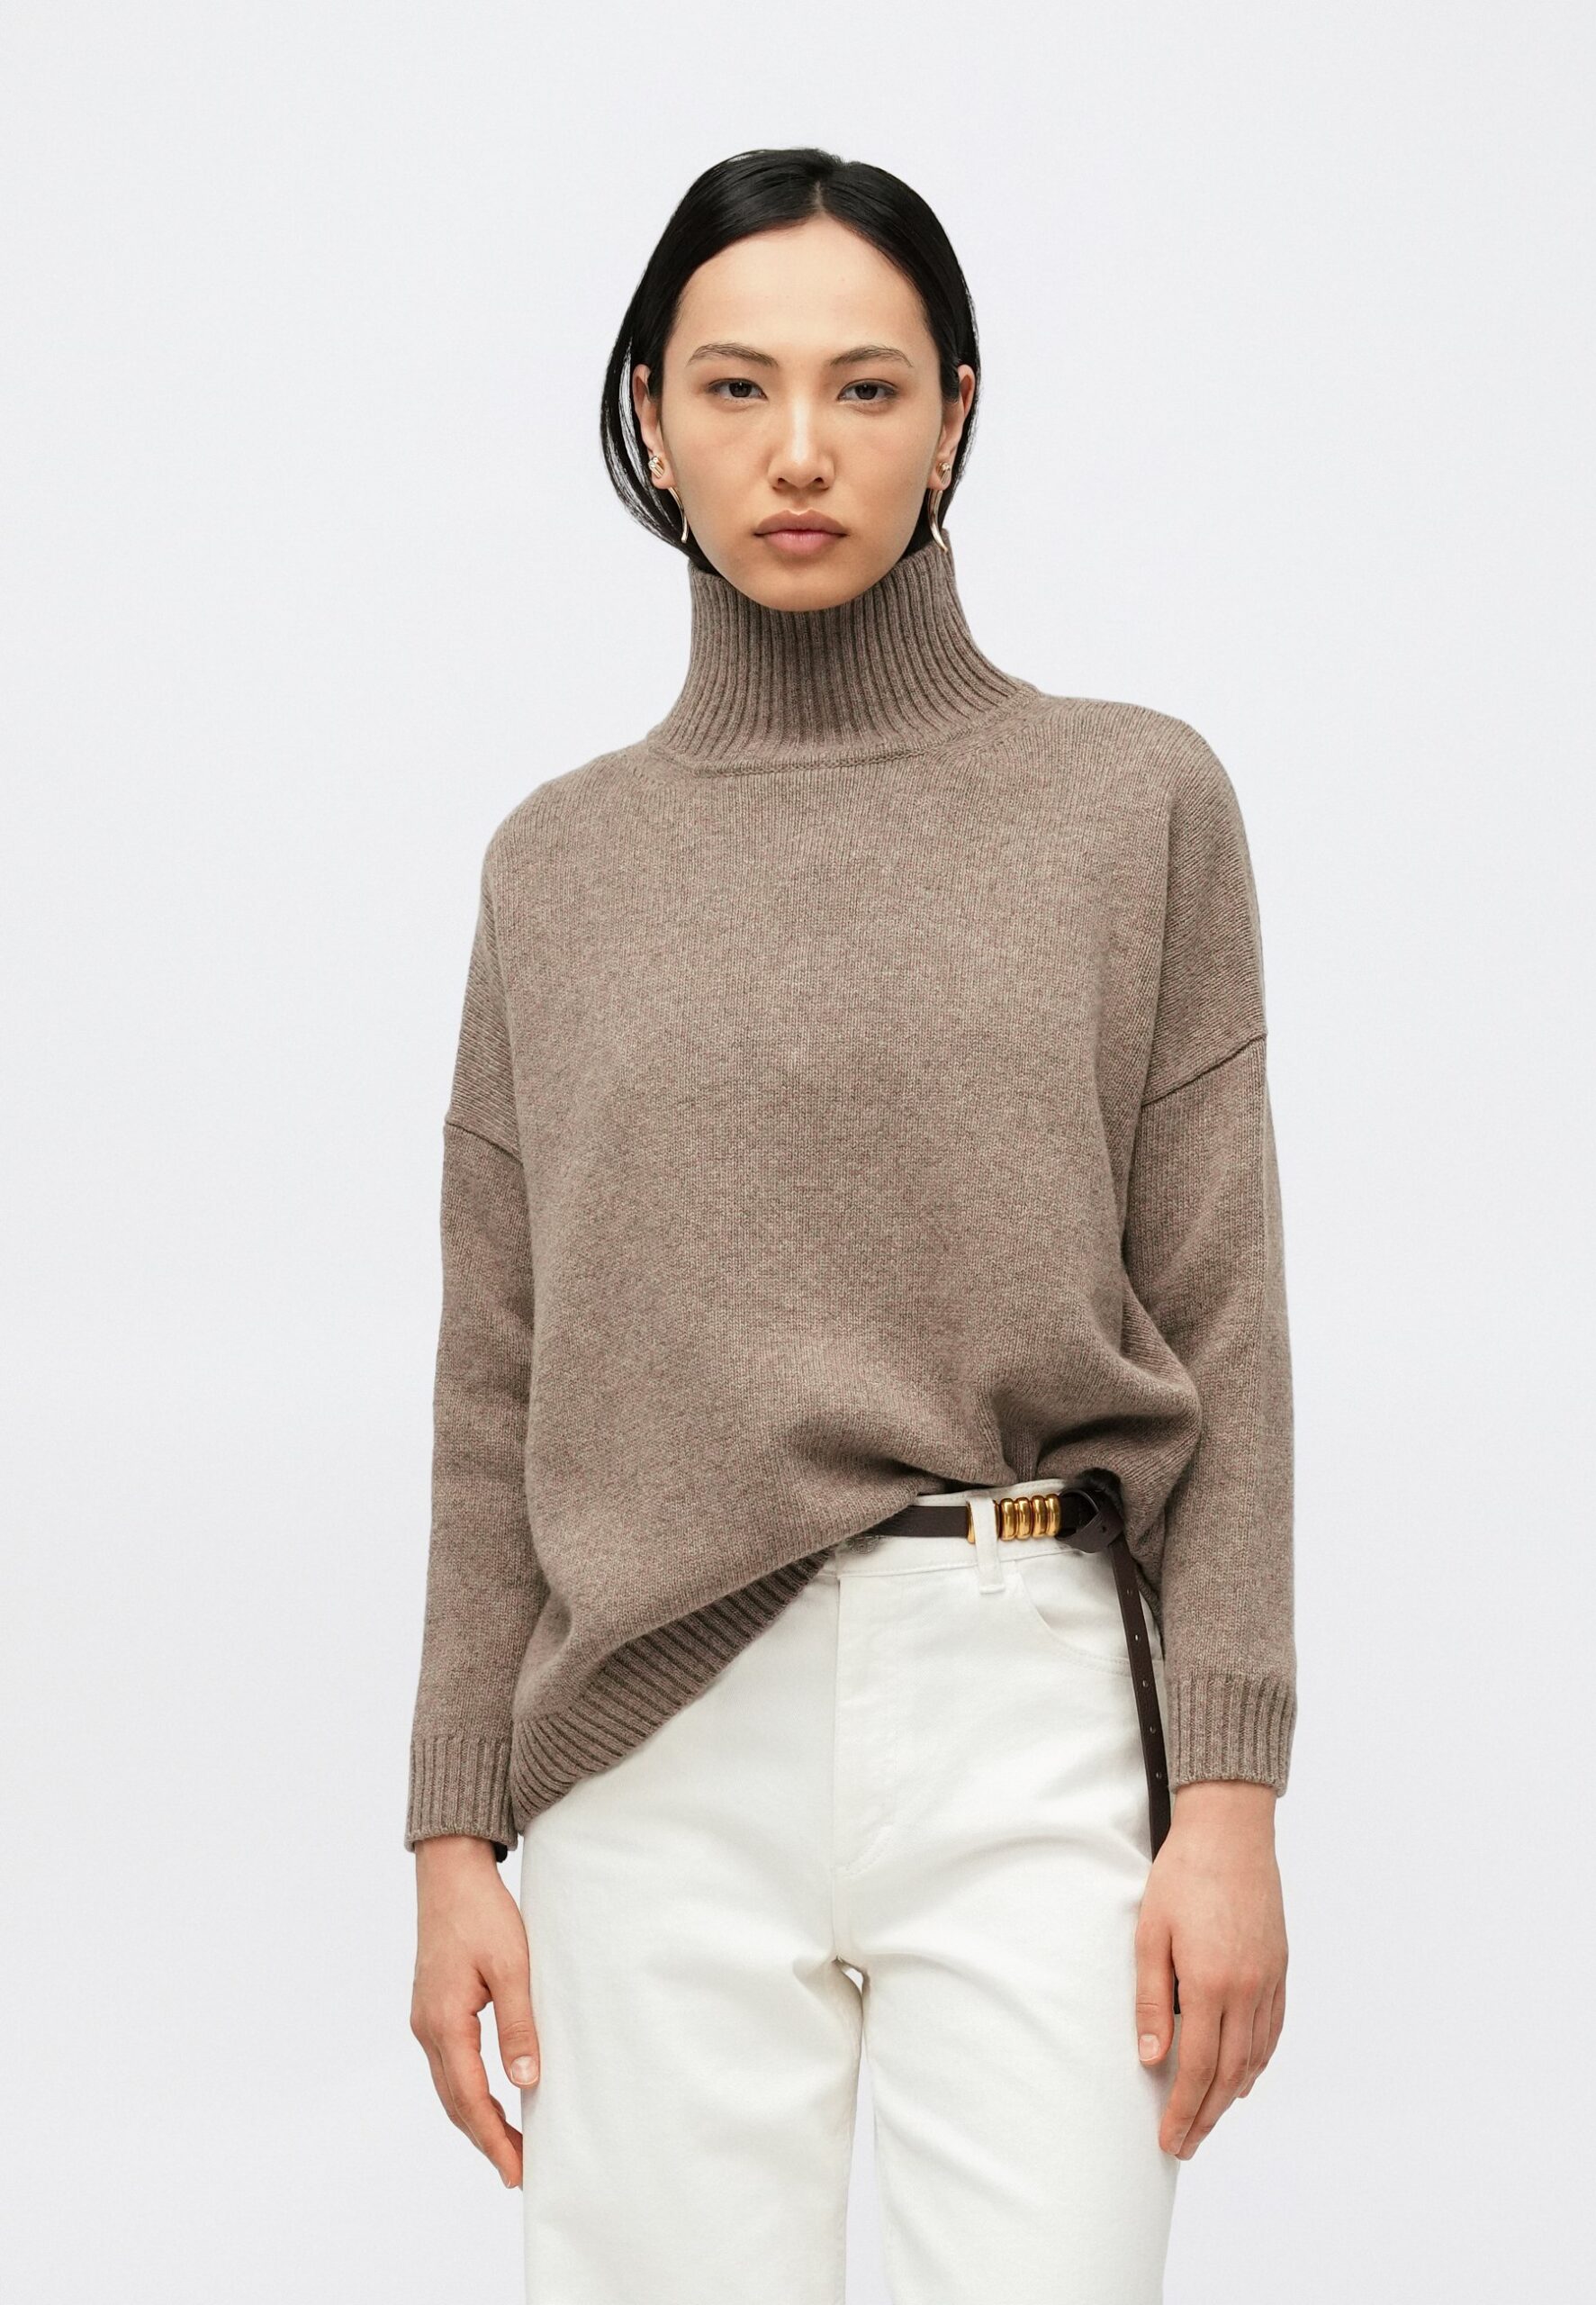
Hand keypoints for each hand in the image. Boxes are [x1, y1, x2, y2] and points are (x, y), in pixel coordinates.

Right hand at [410, 1836, 540, 2187]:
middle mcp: (427, 2027)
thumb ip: (518, 2025)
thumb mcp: (512, 1967)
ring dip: (476, 2118)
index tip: (516, 2170)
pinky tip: (491, 2097)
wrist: (450, 1874)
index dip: (494, 2138)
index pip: (470, 2098)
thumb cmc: (483, 1914)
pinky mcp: (432, 2008)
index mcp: (445, 2022)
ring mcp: (426, 2019)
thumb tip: (526, 2081)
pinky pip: (449, 2064)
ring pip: (449, 2086)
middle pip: (455, 2102)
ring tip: (508, 2145)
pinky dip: (468, 2091)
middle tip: (518, 2171)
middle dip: (485, 2139)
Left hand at [1133, 1780, 1286, 2158]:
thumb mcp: (1150, 1932)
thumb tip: (1149, 2058)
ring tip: (1209, 2119)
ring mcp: (1269, 1980)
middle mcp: (1247, 1990)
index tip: (1169, 2139)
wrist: (1231, 1831)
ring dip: (1232, 2095)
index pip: (1197, 2068)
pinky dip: (1259, 2061)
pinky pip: (1273, 2030)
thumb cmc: (1183, 1875)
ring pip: (1254, 2058)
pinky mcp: (1280, 1967)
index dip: (1183, 2109)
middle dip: (1206, 2115)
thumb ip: (1150, 1998)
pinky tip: (1245, 2076)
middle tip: (1186, 2144)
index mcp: (1211, 1984)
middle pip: (1229, 2074)